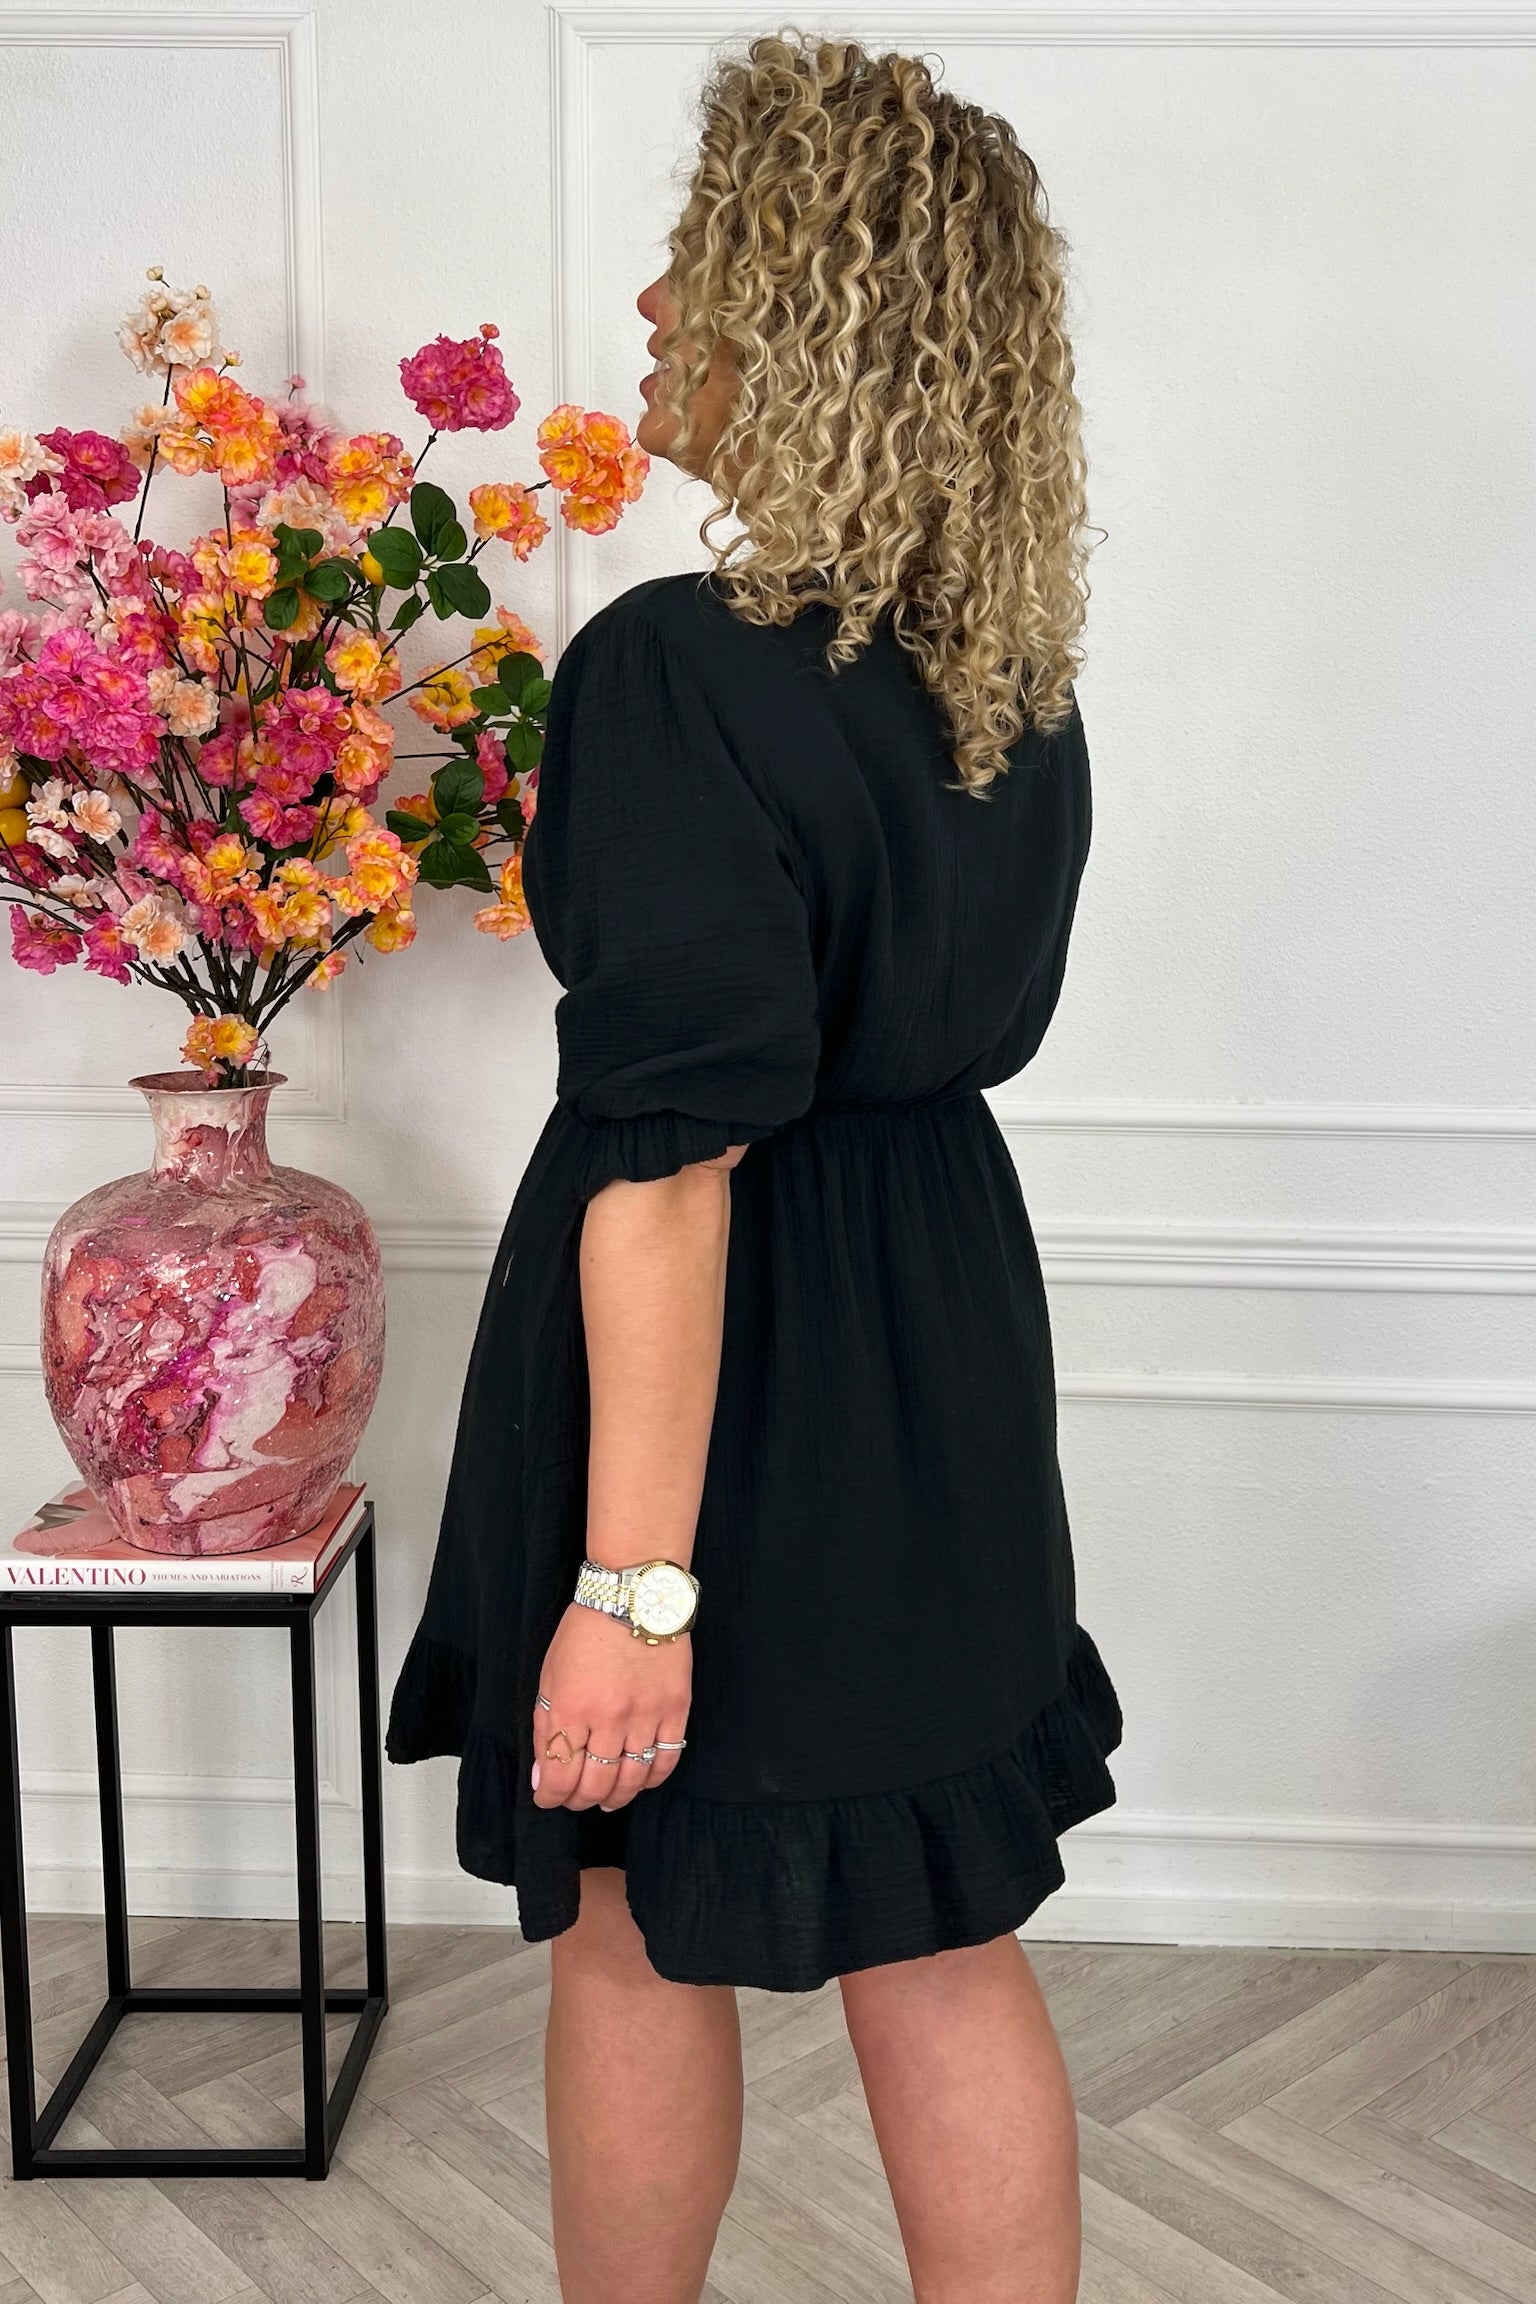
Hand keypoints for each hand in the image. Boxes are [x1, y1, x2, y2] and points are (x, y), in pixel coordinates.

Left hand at [531, 1601, 690, 1812]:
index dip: (550, 1797)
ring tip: (607, 1800)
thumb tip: (541, 1775)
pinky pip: (666, 1759)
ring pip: (631, 1779)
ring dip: (615, 1797)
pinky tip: (641, 1781)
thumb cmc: (585, 1631)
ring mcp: (645, 1716)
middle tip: (575, 1801)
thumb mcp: (549, 1674)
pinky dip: (652, 1779)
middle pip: (594, 1784)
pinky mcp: (675, 1709)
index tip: (547, 1798)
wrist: (633, 1595)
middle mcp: (608, 1719)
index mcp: (570, 1708)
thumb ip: (544, 1726)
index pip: (558, 1774)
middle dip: (578, 1801)